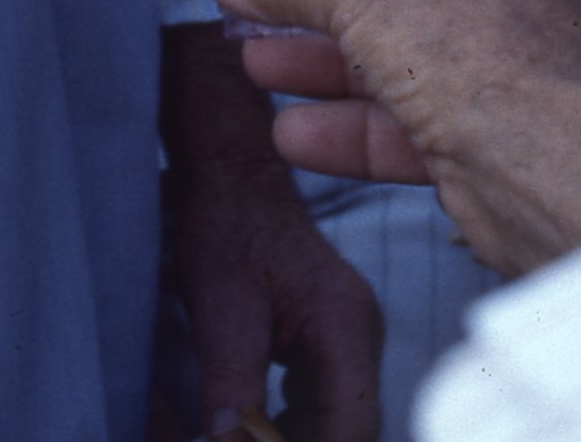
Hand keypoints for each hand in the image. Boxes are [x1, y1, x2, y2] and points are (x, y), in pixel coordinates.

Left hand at [163, 23, 383, 441]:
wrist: (227, 165)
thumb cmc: (223, 221)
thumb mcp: (220, 304)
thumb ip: (232, 379)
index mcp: (345, 327)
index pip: (352, 430)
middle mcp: (360, 336)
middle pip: (348, 429)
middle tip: (233, 440)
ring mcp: (349, 336)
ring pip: (335, 420)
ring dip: (290, 436)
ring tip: (233, 432)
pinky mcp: (329, 336)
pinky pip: (321, 400)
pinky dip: (288, 423)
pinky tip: (248, 423)